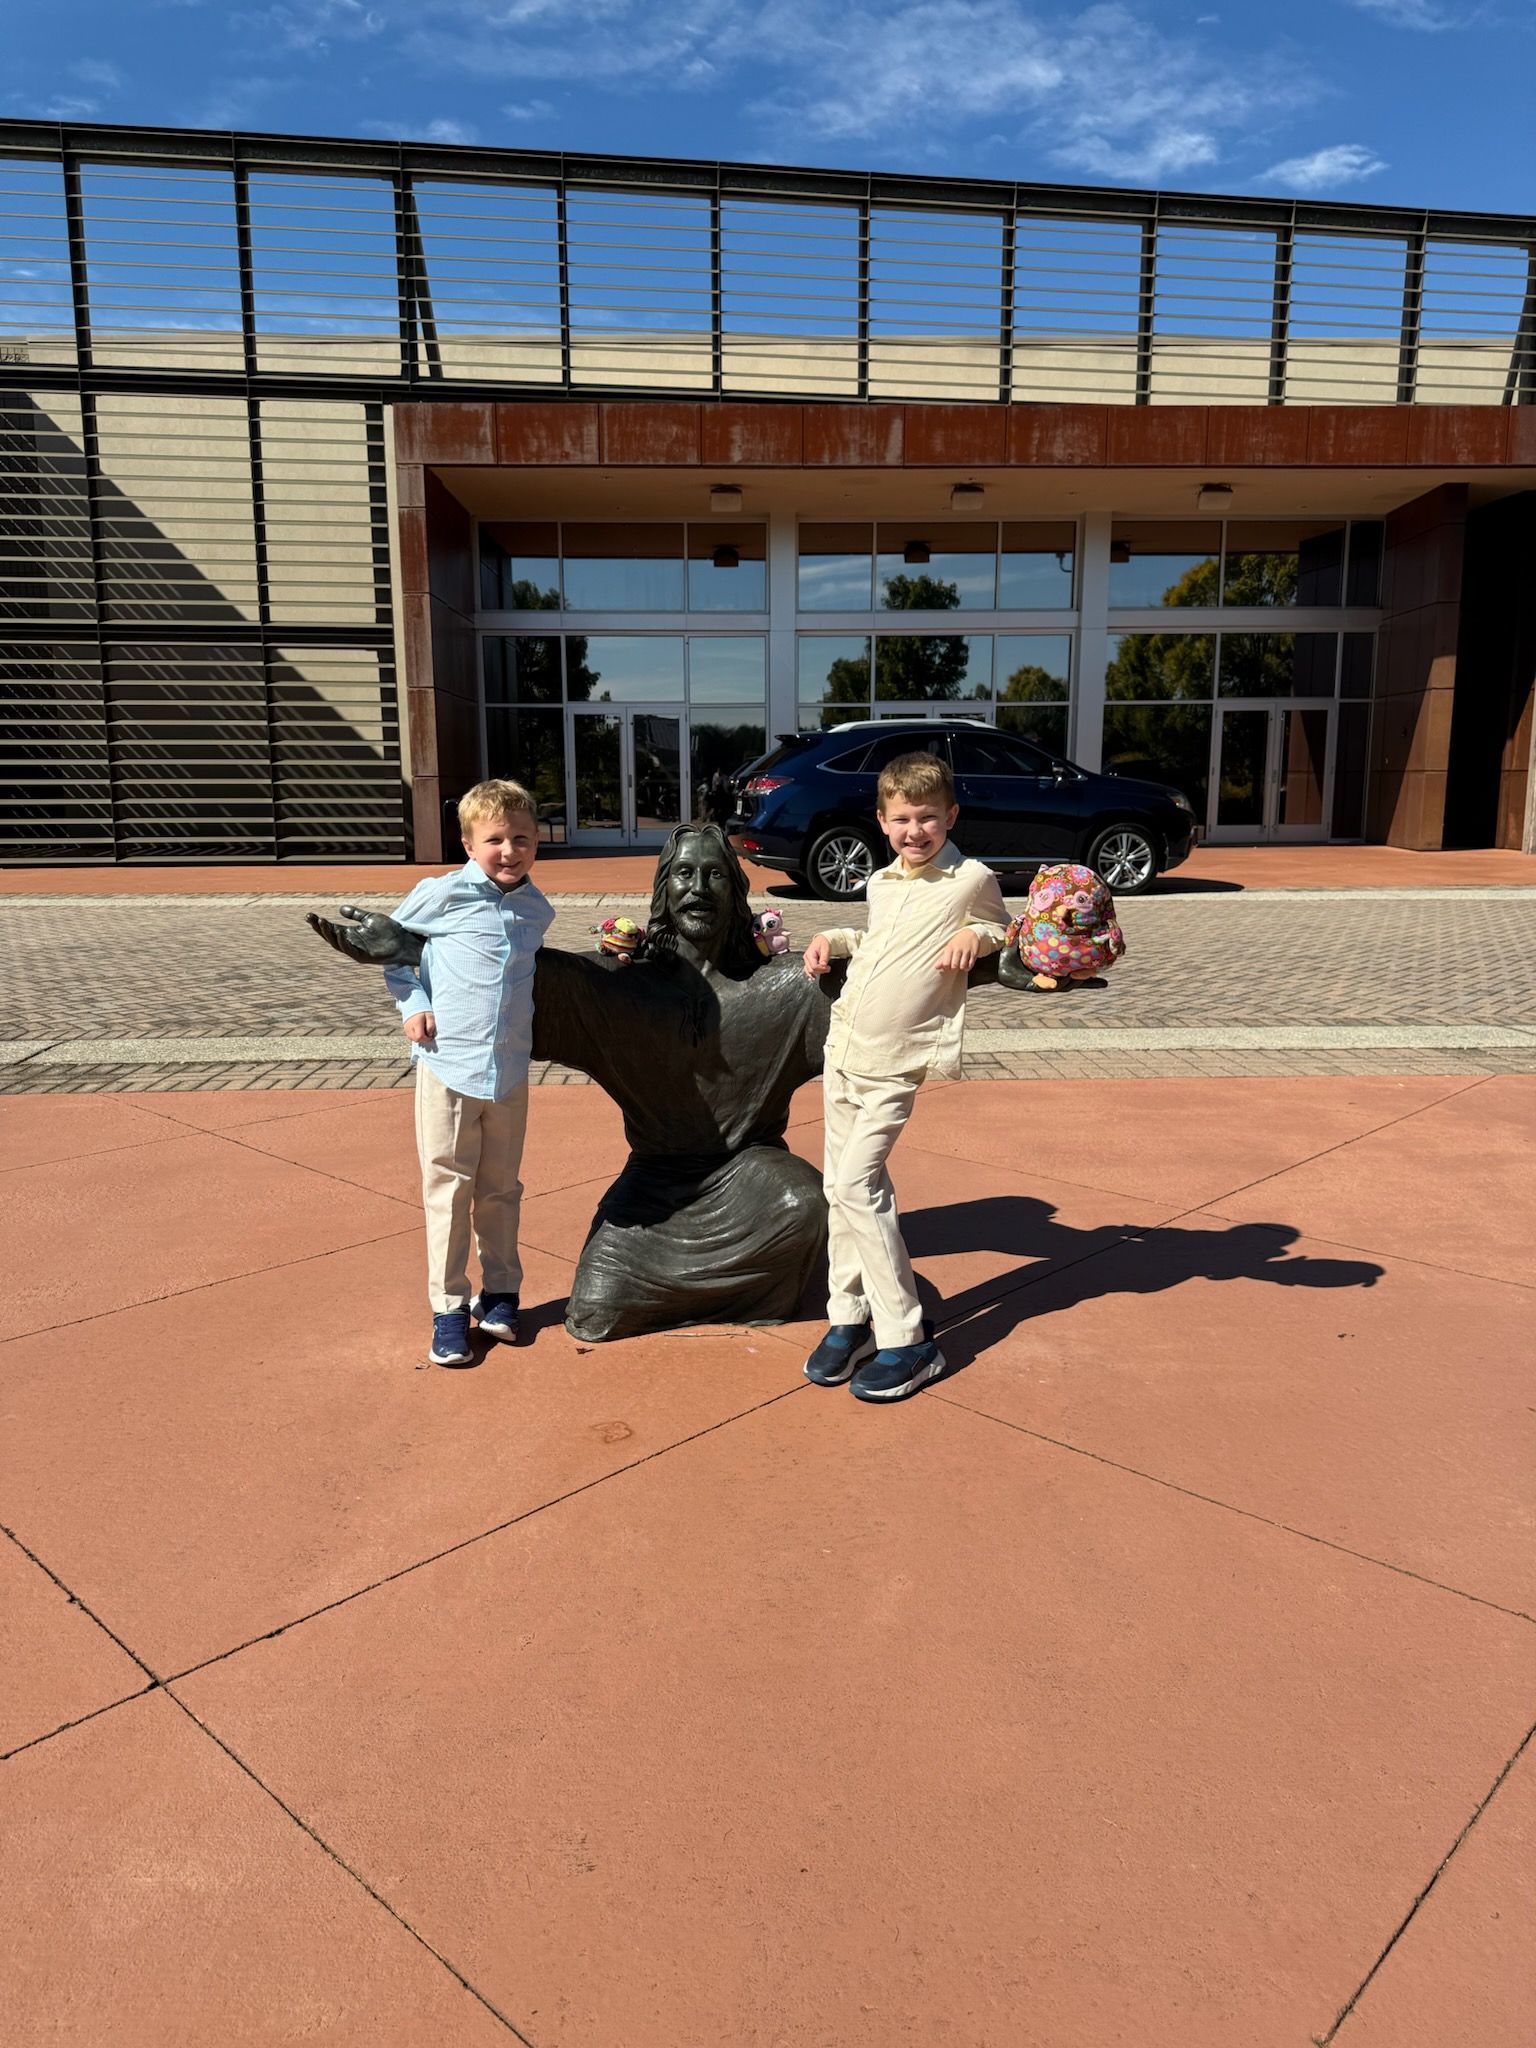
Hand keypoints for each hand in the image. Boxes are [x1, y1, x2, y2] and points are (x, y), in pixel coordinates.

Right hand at [306, 904, 423, 967]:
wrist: (405, 940)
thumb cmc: (389, 930)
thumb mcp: (370, 918)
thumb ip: (356, 914)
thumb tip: (340, 909)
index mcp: (351, 934)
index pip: (331, 928)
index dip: (320, 923)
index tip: (309, 915)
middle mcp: (351, 943)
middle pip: (331, 936)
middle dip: (320, 928)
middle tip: (311, 918)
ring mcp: (357, 951)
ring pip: (337, 944)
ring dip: (329, 933)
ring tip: (322, 922)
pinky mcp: (364, 957)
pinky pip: (350, 950)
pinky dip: (344, 942)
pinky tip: (339, 933)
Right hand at [403, 1010, 436, 1046]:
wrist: (413, 1004)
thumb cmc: (423, 1010)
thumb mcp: (430, 1016)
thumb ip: (431, 1025)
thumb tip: (430, 1034)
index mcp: (417, 1023)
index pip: (420, 1037)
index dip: (426, 1039)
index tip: (430, 1036)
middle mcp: (410, 1027)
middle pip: (416, 1039)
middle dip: (423, 1040)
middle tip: (428, 1035)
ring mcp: (406, 1028)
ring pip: (412, 1039)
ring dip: (419, 1038)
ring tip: (424, 1033)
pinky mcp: (405, 1028)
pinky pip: (410, 1037)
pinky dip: (415, 1037)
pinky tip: (419, 1032)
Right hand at [803, 934, 831, 978]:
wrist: (821, 940)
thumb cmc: (823, 943)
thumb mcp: (825, 948)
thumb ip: (824, 957)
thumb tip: (823, 965)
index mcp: (809, 954)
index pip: (814, 966)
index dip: (822, 968)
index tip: (828, 967)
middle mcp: (806, 958)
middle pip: (811, 970)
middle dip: (821, 971)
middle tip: (828, 968)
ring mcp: (807, 961)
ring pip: (810, 971)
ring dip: (818, 972)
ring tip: (825, 969)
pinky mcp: (808, 963)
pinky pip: (809, 970)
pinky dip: (813, 974)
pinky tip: (816, 976)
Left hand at [934, 928, 981, 972]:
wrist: (970, 934)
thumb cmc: (957, 942)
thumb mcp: (949, 948)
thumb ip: (942, 958)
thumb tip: (936, 967)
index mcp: (950, 948)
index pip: (946, 963)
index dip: (946, 968)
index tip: (948, 966)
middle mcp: (958, 949)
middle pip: (954, 966)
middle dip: (954, 968)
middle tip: (955, 966)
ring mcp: (966, 951)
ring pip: (963, 966)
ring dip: (961, 968)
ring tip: (961, 965)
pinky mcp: (974, 953)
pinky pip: (970, 964)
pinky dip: (968, 967)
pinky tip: (966, 965)